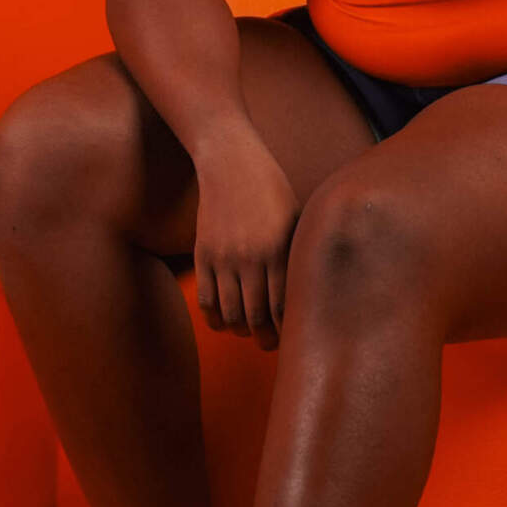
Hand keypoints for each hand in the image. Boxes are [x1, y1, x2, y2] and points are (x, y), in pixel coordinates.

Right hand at [191, 127, 298, 346]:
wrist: (230, 162)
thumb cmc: (271, 189)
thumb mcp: (294, 218)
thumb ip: (295, 254)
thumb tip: (305, 292)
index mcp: (277, 250)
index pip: (283, 306)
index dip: (287, 328)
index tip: (291, 336)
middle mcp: (249, 258)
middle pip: (256, 316)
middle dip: (265, 338)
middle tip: (270, 344)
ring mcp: (223, 257)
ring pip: (230, 313)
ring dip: (240, 330)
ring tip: (248, 332)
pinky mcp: (202, 254)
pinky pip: (206, 299)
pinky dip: (214, 318)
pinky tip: (224, 321)